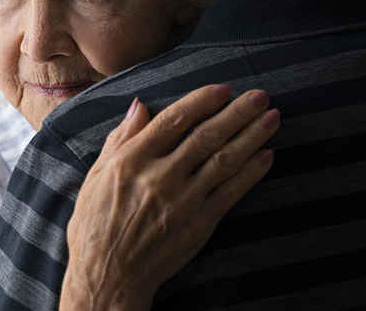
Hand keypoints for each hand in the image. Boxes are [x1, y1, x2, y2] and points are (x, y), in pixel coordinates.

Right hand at [61, 86, 278, 310]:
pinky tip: (266, 157)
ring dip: (251, 137)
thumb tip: (140, 105)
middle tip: (260, 95)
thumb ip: (120, 139)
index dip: (202, 101)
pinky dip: (250, 174)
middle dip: (237, 113)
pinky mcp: (197, 226)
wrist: (106, 276)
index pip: (173, 120)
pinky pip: (229, 194)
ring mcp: (181, 203)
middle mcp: (158, 178)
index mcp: (130, 161)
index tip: (223, 88)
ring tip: (272, 118)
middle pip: (205, 137)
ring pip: (223, 162)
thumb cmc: (94, 224)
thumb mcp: (95, 175)